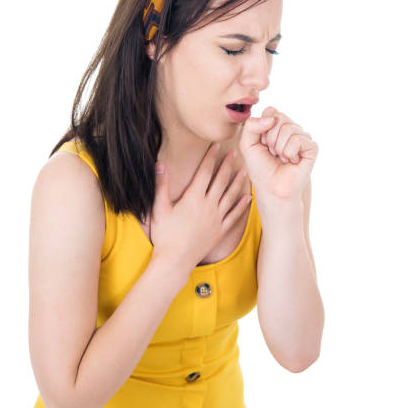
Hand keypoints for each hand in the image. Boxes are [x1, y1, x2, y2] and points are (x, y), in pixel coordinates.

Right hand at [149, 142, 251, 268]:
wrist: (175, 261)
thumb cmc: (164, 235)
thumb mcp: (159, 208)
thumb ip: (161, 185)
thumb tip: (159, 164)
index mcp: (193, 198)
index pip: (204, 172)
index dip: (211, 157)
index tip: (216, 145)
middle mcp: (208, 206)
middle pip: (221, 181)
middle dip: (228, 165)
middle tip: (235, 153)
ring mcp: (216, 219)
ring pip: (230, 196)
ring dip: (238, 182)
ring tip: (245, 171)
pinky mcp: (220, 230)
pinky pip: (234, 216)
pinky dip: (242, 206)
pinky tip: (248, 198)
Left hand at [239, 106, 317, 201]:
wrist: (271, 189)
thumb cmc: (260, 169)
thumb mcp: (247, 144)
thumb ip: (251, 125)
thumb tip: (272, 118)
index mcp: (277, 126)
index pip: (270, 111)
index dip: (262, 128)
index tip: (262, 144)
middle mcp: (291, 129)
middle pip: (279, 118)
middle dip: (270, 138)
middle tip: (272, 153)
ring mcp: (302, 137)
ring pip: (288, 128)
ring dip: (279, 148)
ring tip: (282, 159)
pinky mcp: (312, 147)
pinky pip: (298, 139)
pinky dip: (290, 152)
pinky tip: (292, 161)